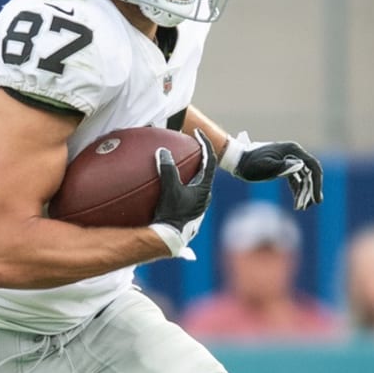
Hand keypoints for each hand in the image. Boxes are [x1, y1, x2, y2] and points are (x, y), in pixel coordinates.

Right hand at [149, 129, 215, 257]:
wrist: (169, 240)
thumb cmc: (172, 215)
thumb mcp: (169, 189)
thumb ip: (167, 169)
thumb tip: (163, 151)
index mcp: (204, 188)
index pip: (210, 160)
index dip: (205, 143)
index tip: (197, 133)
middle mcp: (203, 196)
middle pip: (204, 170)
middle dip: (198, 156)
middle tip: (188, 146)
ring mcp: (196, 205)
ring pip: (195, 182)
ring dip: (188, 170)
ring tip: (177, 162)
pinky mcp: (187, 212)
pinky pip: (186, 191)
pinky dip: (179, 182)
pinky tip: (166, 184)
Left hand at [220, 131, 322, 209]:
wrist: (237, 161)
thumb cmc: (249, 163)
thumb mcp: (264, 166)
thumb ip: (281, 166)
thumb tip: (299, 166)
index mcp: (292, 150)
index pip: (312, 166)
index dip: (317, 183)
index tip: (317, 199)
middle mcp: (293, 153)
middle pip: (310, 172)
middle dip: (312, 189)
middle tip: (313, 204)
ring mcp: (289, 160)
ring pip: (304, 177)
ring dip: (304, 192)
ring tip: (303, 207)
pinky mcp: (284, 167)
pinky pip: (296, 180)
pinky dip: (297, 190)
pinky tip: (297, 202)